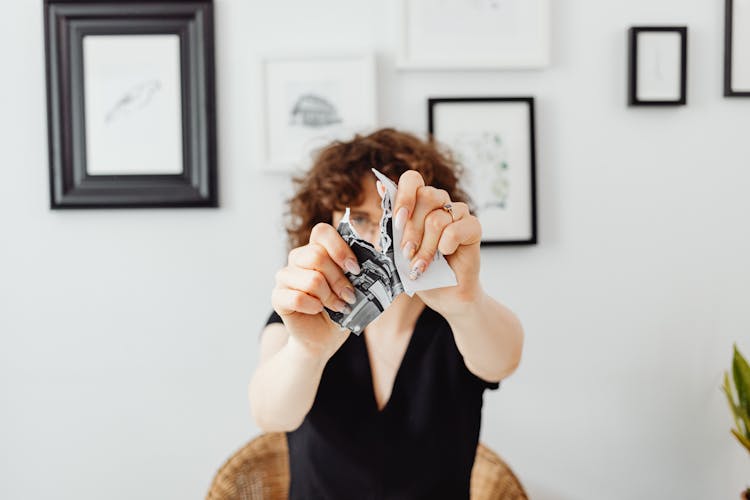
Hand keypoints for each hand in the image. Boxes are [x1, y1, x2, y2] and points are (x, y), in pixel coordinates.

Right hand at [272, 223, 360, 359]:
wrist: (324, 337)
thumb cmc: (341, 308)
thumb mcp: (356, 286)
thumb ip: (362, 269)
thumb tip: (380, 258)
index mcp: (317, 248)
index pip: (322, 231)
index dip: (340, 248)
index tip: (355, 269)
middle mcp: (298, 258)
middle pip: (316, 256)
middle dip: (339, 280)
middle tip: (349, 296)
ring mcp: (285, 276)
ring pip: (311, 279)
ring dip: (329, 297)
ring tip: (337, 306)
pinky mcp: (278, 296)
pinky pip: (297, 297)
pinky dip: (313, 306)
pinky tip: (318, 310)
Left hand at [393, 171, 482, 315]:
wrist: (444, 294)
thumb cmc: (420, 269)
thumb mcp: (397, 246)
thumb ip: (391, 219)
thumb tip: (382, 186)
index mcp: (419, 203)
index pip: (412, 179)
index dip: (404, 196)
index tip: (398, 221)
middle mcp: (439, 203)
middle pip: (425, 196)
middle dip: (411, 230)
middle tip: (406, 253)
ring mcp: (458, 213)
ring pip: (437, 218)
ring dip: (426, 247)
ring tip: (421, 265)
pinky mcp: (473, 227)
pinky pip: (457, 228)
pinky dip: (446, 245)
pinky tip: (445, 255)